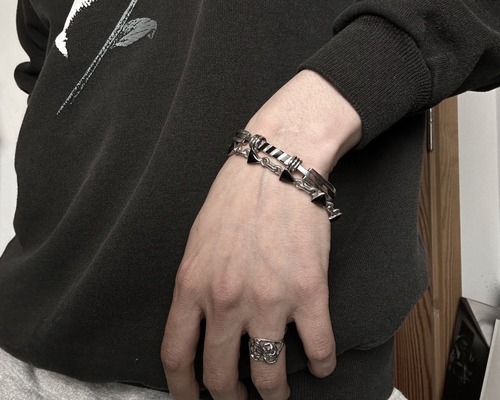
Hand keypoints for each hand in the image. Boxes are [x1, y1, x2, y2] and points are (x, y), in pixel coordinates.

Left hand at [161, 70, 360, 399]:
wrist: (276, 167)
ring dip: (274, 393)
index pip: (176, 355)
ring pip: (268, 375)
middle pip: (220, 376)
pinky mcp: (309, 293)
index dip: (182, 390)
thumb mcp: (197, 242)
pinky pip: (317, 349)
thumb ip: (195, 286)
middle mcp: (226, 301)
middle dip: (229, 398)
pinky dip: (320, 366)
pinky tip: (319, 367)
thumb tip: (202, 324)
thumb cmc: (235, 198)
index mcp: (192, 286)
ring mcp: (268, 300)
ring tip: (277, 393)